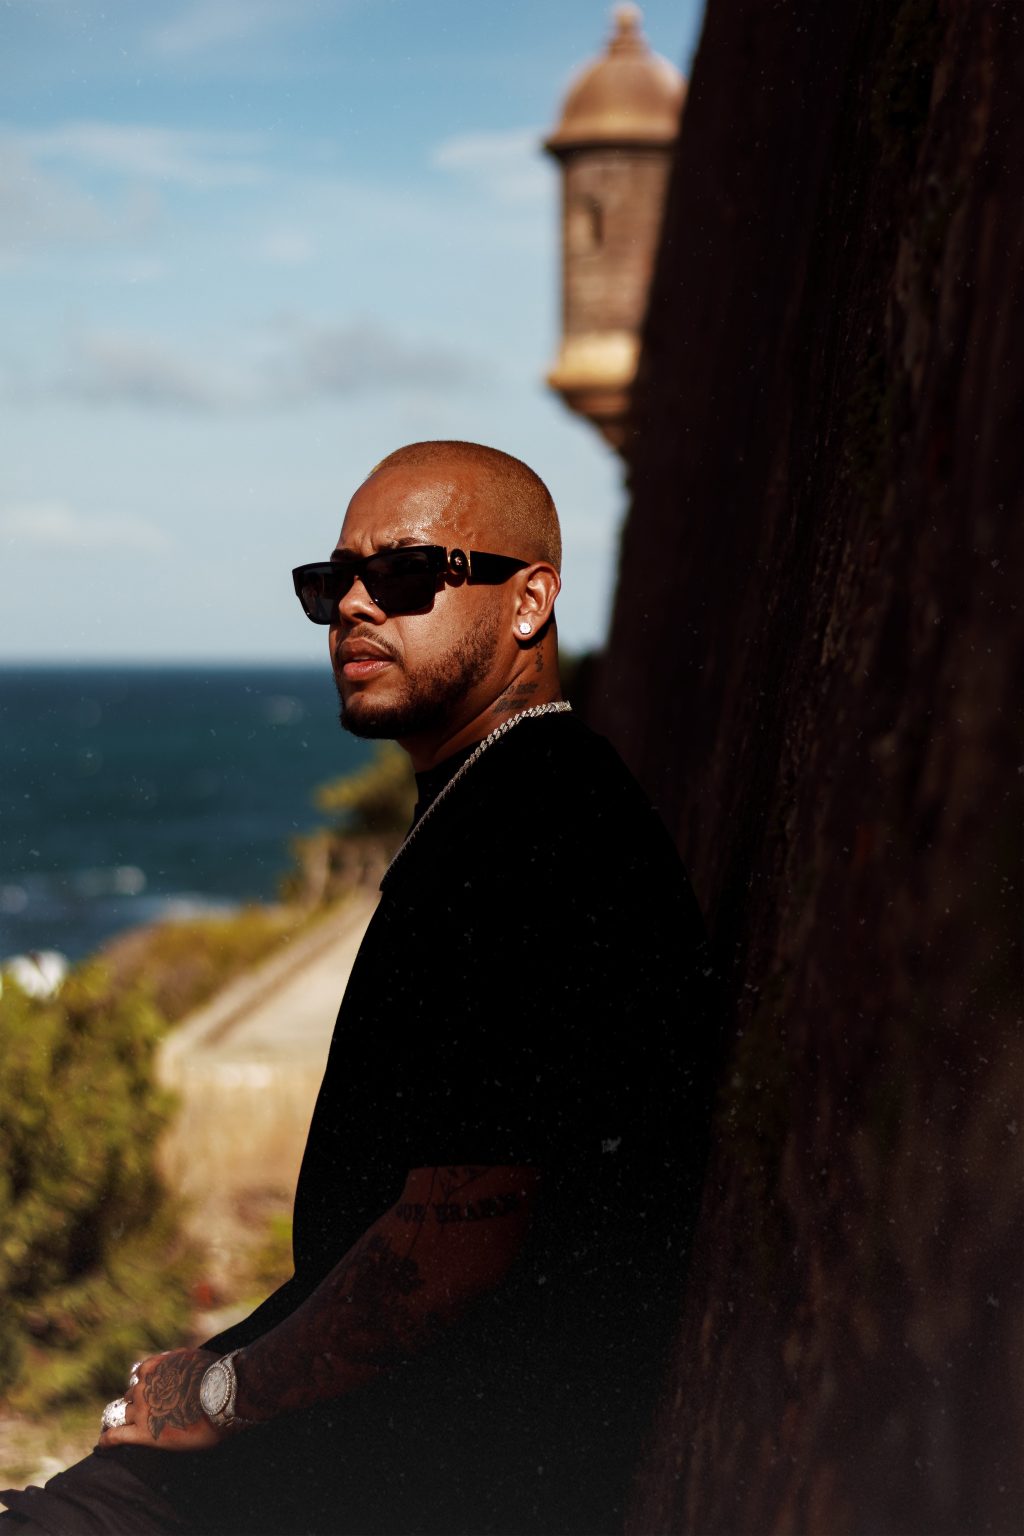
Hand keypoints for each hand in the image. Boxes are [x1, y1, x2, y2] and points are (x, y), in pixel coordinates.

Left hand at [96, 1348, 224, 1451]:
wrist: (221, 1396)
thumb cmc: (215, 1377)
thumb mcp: (192, 1357)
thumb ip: (176, 1360)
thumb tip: (174, 1360)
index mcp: (154, 1368)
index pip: (140, 1375)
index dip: (145, 1384)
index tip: (150, 1391)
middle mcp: (144, 1387)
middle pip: (132, 1396)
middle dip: (140, 1402)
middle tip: (154, 1412)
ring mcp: (142, 1410)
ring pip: (126, 1414)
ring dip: (130, 1419)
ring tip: (133, 1428)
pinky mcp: (144, 1433)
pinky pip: (117, 1435)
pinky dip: (108, 1439)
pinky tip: (102, 1443)